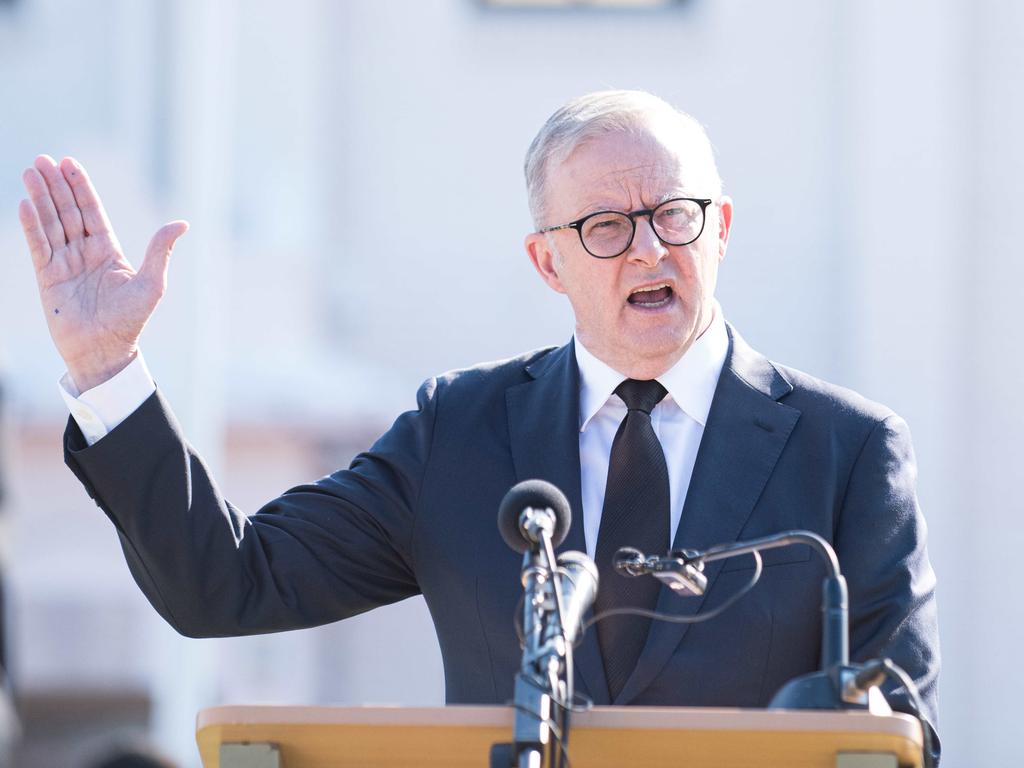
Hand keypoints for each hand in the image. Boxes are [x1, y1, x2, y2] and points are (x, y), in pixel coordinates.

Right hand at [19, 155, 187, 391]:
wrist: (106, 351)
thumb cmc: (131, 321)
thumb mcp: (152, 284)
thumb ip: (160, 251)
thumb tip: (182, 223)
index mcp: (108, 250)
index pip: (92, 211)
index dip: (80, 187)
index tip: (69, 163)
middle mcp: (84, 253)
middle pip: (68, 211)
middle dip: (56, 185)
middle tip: (43, 159)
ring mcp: (64, 264)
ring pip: (50, 224)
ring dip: (40, 198)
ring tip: (30, 171)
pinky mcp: (47, 278)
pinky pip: (38, 247)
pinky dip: (32, 226)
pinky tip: (25, 204)